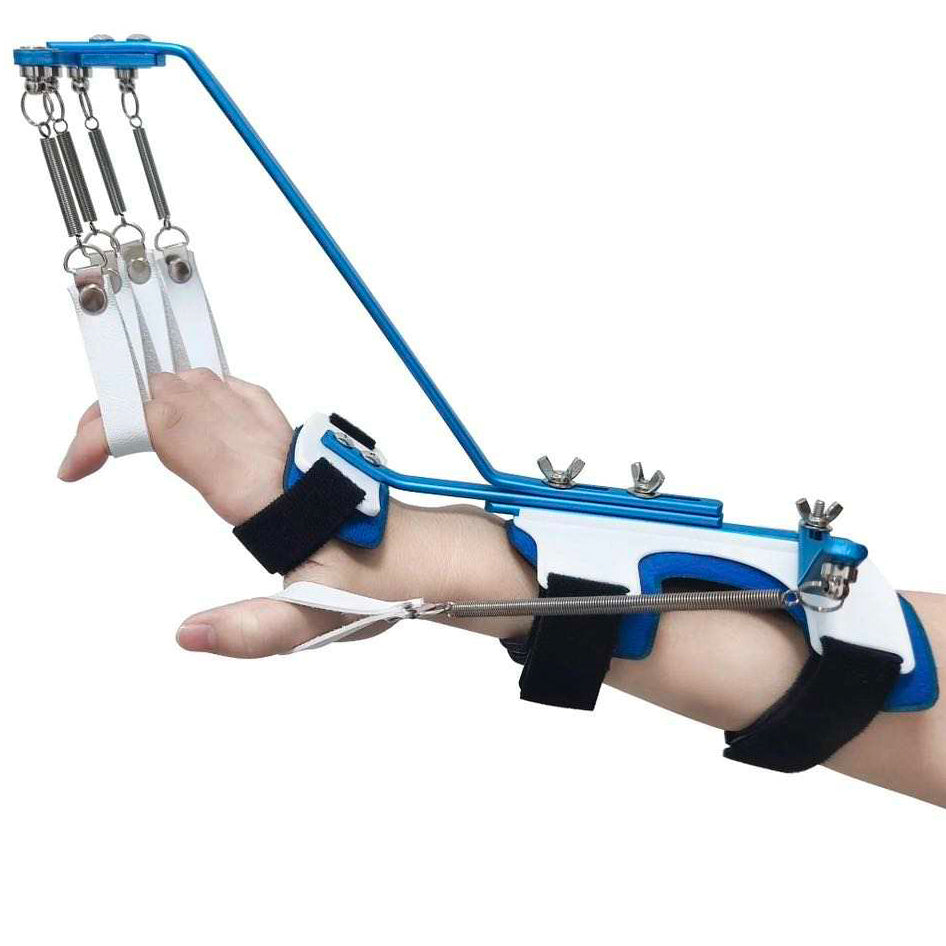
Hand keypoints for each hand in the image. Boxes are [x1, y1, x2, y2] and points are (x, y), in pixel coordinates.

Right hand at [58, 372, 533, 658]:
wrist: (432, 554)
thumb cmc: (382, 583)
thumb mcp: (316, 621)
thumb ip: (250, 630)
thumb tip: (184, 633)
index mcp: (264, 487)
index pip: (171, 422)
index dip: (108, 426)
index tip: (74, 466)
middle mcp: (270, 450)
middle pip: (176, 392)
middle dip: (112, 413)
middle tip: (82, 457)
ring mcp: (282, 438)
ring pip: (204, 385)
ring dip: (146, 402)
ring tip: (110, 442)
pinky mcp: (292, 440)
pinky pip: (233, 393)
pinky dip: (188, 396)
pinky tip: (177, 416)